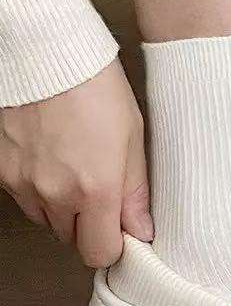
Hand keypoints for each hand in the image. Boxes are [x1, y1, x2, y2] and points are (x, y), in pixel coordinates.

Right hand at [0, 59, 152, 267]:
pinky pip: (25, 198)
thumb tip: (142, 231)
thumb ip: (135, 194)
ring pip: (47, 220)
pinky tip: (54, 161)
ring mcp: (23, 183)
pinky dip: (40, 190)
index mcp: (95, 190)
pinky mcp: (2, 170)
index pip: (99, 253)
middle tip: (102, 193)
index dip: (113, 246)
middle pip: (72, 239)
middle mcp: (55, 194)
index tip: (122, 231)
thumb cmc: (96, 89)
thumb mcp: (133, 142)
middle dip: (90, 225)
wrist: (48, 53)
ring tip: (77, 171)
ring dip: (64, 209)